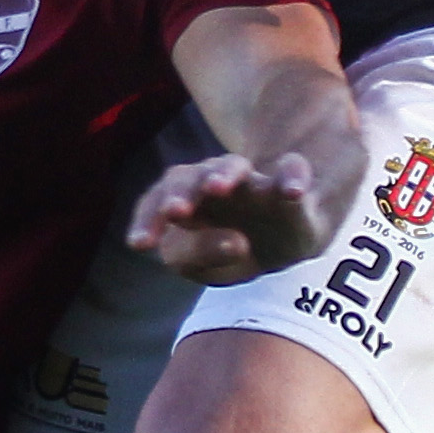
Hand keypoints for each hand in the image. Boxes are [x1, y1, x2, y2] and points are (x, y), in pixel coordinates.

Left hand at [130, 150, 323, 285]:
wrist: (283, 238)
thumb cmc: (231, 251)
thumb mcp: (211, 267)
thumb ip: (203, 255)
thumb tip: (235, 242)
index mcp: (184, 205)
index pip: (157, 203)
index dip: (147, 220)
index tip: (141, 245)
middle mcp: (211, 185)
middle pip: (188, 177)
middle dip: (180, 192)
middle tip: (175, 211)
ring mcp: (251, 181)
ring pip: (232, 165)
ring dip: (223, 173)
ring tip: (218, 187)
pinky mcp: (288, 181)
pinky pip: (291, 169)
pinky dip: (292, 176)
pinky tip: (292, 191)